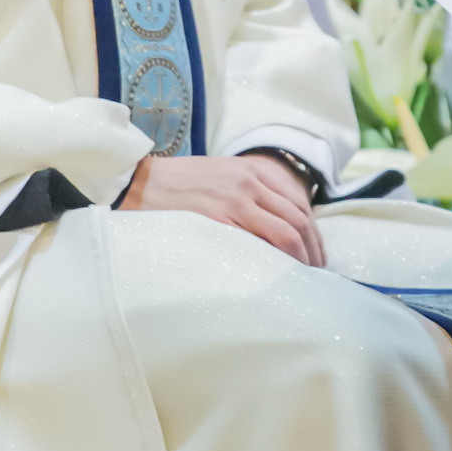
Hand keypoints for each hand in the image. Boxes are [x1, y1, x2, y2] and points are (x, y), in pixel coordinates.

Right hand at [118, 151, 325, 265]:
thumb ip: (248, 193)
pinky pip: (260, 245)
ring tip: (303, 279)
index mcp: (251, 171)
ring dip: (302, 259)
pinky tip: (278, 277)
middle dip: (314, 250)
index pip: (299, 204)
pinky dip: (276, 262)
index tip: (315, 253)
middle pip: (299, 220)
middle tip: (317, 272)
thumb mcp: (218, 176)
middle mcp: (249, 183)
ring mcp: (235, 202)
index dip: (313, 234)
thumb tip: (275, 226)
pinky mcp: (219, 222)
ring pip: (287, 233)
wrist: (134, 183)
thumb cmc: (174, 186)